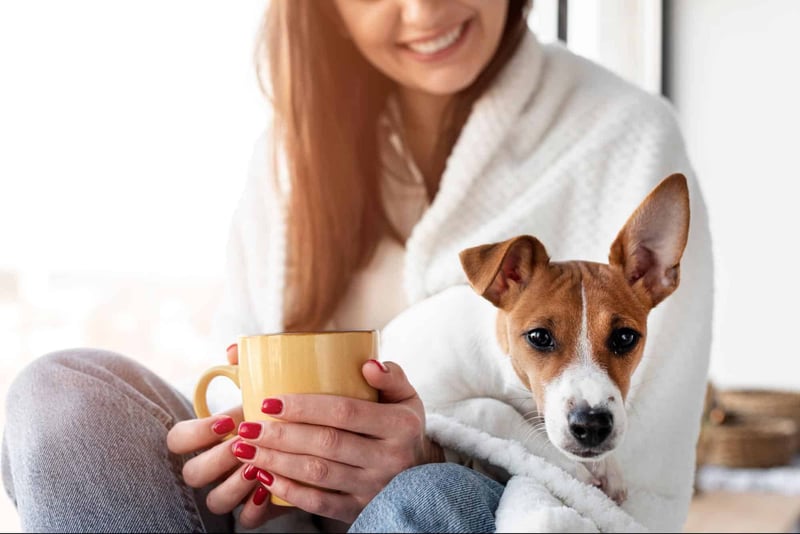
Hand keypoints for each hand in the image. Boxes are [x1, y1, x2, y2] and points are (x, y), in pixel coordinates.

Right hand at [165, 344, 287, 528]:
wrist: (314, 438)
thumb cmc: (280, 408)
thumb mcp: (266, 385)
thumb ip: (248, 364)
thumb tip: (233, 351)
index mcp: (209, 436)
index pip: (177, 440)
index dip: (195, 433)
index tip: (227, 421)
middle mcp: (215, 466)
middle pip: (192, 474)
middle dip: (217, 459)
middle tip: (246, 444)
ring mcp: (232, 489)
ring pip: (215, 501)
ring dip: (234, 485)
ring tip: (260, 467)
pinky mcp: (256, 509)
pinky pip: (244, 521)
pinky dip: (255, 508)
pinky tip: (270, 488)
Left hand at [231, 360, 443, 523]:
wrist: (420, 475)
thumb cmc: (402, 426)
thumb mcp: (407, 397)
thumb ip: (391, 375)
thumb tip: (366, 364)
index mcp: (399, 425)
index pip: (345, 412)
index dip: (305, 407)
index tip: (269, 401)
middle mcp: (390, 458)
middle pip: (326, 443)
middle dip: (280, 435)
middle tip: (246, 427)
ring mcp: (374, 487)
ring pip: (318, 474)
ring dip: (276, 461)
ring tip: (246, 450)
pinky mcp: (360, 509)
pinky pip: (320, 504)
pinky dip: (289, 492)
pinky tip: (264, 478)